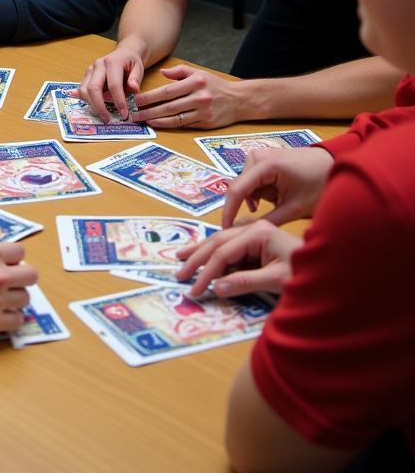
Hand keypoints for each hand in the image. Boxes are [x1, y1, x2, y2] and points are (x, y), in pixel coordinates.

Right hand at [0, 244, 37, 346]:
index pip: (20, 251)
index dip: (14, 257)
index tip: (7, 263)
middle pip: (31, 275)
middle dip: (22, 277)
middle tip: (11, 282)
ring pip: (25, 298)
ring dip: (15, 299)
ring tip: (2, 300)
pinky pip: (17, 320)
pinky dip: (11, 319)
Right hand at [78, 39, 145, 121]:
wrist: (123, 53)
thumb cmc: (131, 62)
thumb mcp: (138, 68)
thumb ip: (136, 78)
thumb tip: (134, 88)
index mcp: (112, 62)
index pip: (113, 85)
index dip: (118, 101)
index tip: (124, 114)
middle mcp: (98, 65)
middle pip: (93, 88)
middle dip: (99, 106)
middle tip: (108, 119)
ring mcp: (90, 70)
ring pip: (84, 90)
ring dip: (92, 105)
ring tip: (103, 115)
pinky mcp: (86, 76)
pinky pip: (82, 90)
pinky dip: (86, 101)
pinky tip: (93, 109)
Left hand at [131, 65, 244, 129]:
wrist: (239, 100)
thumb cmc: (215, 85)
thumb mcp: (199, 73)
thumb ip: (179, 71)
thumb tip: (162, 73)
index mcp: (196, 82)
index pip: (168, 91)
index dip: (151, 96)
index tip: (137, 100)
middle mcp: (200, 97)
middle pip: (169, 106)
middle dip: (149, 110)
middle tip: (135, 114)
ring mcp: (203, 112)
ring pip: (175, 118)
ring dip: (156, 120)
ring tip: (143, 120)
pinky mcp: (205, 123)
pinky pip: (183, 125)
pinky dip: (169, 125)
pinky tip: (158, 124)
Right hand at [175, 219, 301, 298]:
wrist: (336, 266)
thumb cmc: (310, 273)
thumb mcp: (278, 280)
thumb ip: (247, 282)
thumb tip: (217, 288)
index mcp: (258, 233)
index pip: (224, 253)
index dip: (207, 272)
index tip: (195, 288)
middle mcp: (254, 228)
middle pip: (218, 241)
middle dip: (197, 257)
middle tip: (179, 272)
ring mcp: (257, 231)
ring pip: (222, 240)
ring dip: (202, 251)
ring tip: (181, 257)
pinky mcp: (260, 239)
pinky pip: (232, 244)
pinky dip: (216, 252)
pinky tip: (206, 254)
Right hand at [220, 146, 334, 228]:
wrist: (334, 165)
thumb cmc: (318, 185)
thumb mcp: (294, 208)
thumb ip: (268, 220)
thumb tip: (244, 232)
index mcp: (264, 165)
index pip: (236, 190)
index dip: (228, 212)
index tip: (225, 229)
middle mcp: (256, 155)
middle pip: (240, 187)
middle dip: (252, 203)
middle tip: (272, 212)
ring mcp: (258, 154)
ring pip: (246, 184)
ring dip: (258, 197)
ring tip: (280, 201)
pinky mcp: (262, 157)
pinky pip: (252, 179)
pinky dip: (261, 191)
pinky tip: (276, 195)